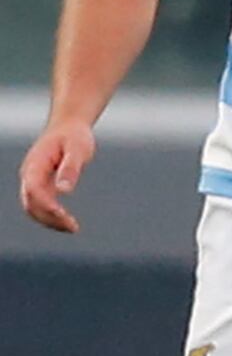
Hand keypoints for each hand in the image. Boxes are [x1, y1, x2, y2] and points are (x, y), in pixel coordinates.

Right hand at [19, 119, 94, 233]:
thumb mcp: (78, 148)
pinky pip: (41, 205)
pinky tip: (68, 222)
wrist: (69, 127)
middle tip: (73, 227)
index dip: (46, 204)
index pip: (34, 189)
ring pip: (34, 208)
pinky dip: (52, 216)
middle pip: (30, 203)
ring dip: (50, 221)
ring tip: (73, 228)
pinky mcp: (41, 185)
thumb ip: (70, 168)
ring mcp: (33, 181)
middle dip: (49, 218)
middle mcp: (29, 175)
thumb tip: (64, 190)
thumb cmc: (74, 136)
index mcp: (35, 164)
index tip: (63, 215)